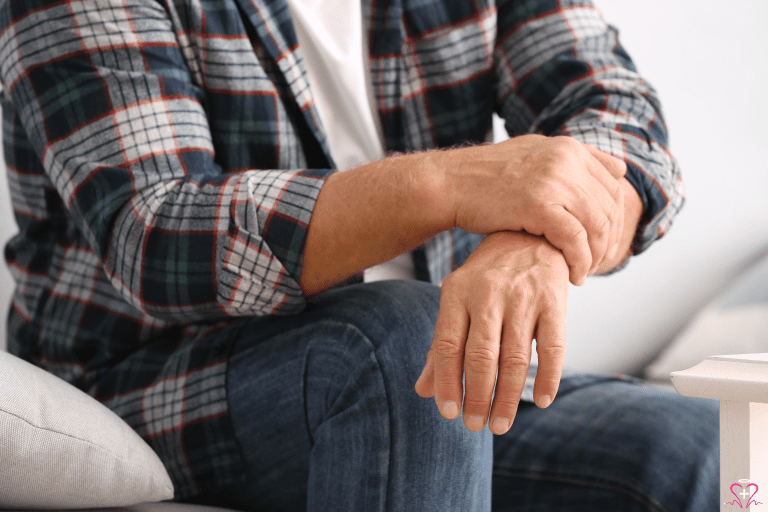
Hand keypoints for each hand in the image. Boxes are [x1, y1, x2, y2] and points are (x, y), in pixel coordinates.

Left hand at [414, 231, 568, 434]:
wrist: (530, 234)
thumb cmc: (486, 278)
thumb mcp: (457, 301)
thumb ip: (441, 345)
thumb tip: (423, 390)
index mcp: (456, 292)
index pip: (447, 345)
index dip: (447, 381)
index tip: (448, 413)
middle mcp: (488, 293)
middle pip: (481, 355)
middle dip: (478, 396)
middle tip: (476, 426)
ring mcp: (523, 296)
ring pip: (514, 357)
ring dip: (508, 397)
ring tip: (501, 424)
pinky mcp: (554, 300)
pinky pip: (552, 347)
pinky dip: (547, 378)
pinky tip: (541, 401)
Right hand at [433, 135, 625, 284]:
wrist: (450, 183)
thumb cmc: (487, 176)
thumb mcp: (534, 153)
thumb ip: (573, 160)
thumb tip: (617, 169)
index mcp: (570, 148)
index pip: (614, 186)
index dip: (615, 219)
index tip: (603, 241)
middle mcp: (567, 160)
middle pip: (610, 208)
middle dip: (608, 241)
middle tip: (595, 263)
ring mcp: (554, 181)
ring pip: (598, 226)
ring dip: (596, 256)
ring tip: (584, 271)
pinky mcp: (540, 205)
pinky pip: (575, 241)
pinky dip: (579, 262)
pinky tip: (573, 275)